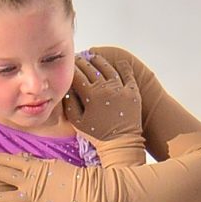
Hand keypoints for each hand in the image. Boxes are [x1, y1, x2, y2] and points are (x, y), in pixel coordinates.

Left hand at [0, 154, 115, 201]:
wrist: (87, 189)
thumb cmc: (72, 174)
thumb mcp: (52, 162)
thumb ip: (35, 160)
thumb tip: (22, 155)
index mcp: (35, 167)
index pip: (11, 160)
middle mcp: (30, 181)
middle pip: (5, 175)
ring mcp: (33, 197)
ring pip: (8, 197)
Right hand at [64, 52, 145, 169]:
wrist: (121, 144)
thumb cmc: (98, 135)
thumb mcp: (77, 122)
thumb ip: (70, 104)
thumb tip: (67, 89)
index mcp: (91, 95)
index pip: (78, 75)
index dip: (71, 68)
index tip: (68, 65)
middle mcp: (106, 88)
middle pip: (91, 69)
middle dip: (83, 62)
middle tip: (78, 59)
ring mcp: (121, 88)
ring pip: (108, 68)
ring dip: (99, 61)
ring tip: (94, 58)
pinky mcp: (133, 92)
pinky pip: (128, 74)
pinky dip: (122, 66)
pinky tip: (117, 62)